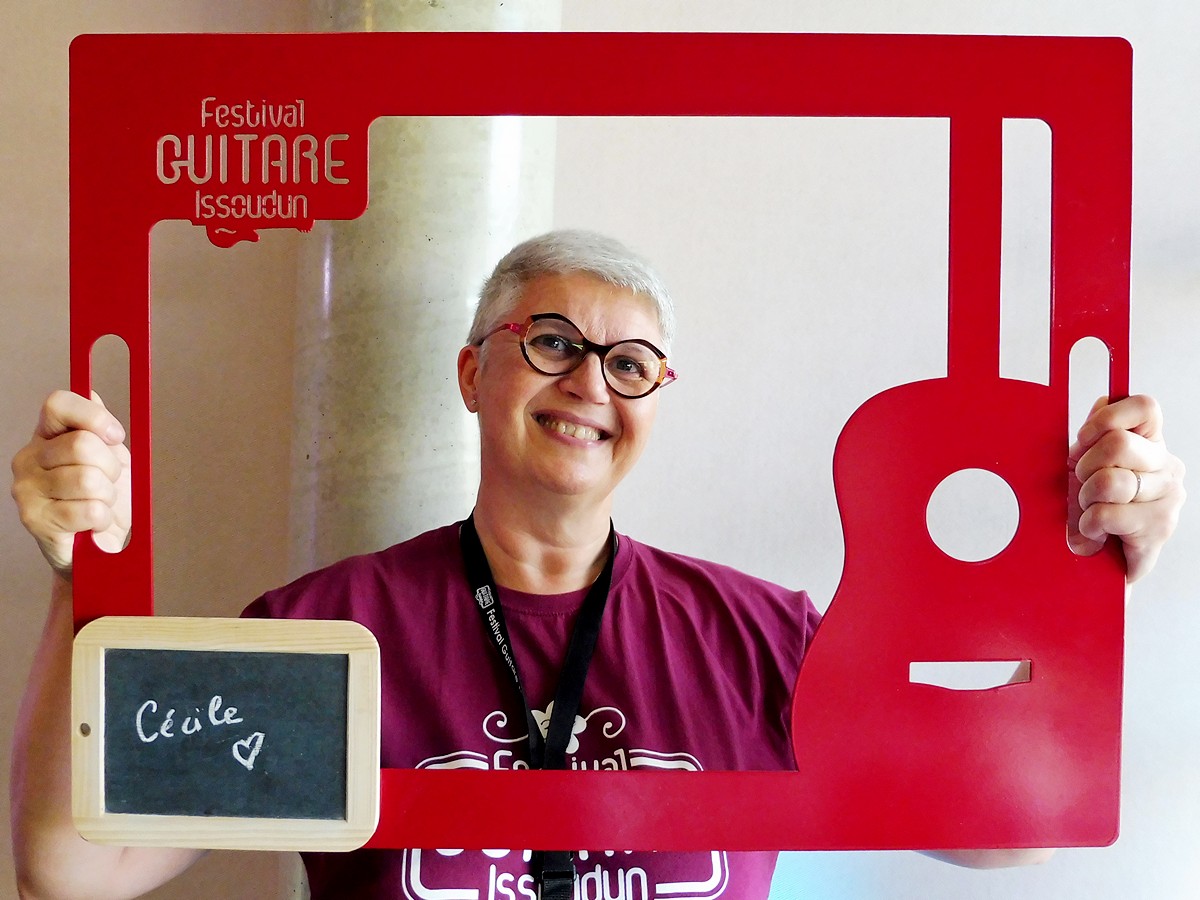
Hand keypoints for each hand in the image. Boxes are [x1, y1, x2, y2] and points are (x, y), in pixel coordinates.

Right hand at [10, 390, 130, 578]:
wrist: (97, 549)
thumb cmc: (104, 500)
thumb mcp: (110, 459)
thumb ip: (100, 429)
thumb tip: (93, 394)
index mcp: (47, 436)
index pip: (58, 403)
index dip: (94, 416)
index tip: (116, 436)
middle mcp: (29, 457)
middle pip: (82, 445)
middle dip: (111, 466)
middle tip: (109, 482)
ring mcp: (26, 489)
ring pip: (88, 479)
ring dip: (108, 496)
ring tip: (100, 504)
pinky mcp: (35, 519)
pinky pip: (88, 509)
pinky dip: (102, 518)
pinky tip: (93, 523)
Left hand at [1068, 394, 1184, 583]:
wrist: (1093, 558)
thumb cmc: (1090, 506)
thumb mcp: (1083, 462)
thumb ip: (1095, 432)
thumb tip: (1104, 400)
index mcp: (1151, 444)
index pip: (1145, 407)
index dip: (1107, 417)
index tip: (1083, 439)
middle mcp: (1167, 468)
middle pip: (1118, 443)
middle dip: (1085, 466)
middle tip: (1082, 485)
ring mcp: (1168, 499)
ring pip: (1111, 481)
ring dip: (1086, 499)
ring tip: (1088, 511)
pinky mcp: (1158, 530)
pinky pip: (1109, 515)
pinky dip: (1089, 525)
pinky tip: (1093, 532)